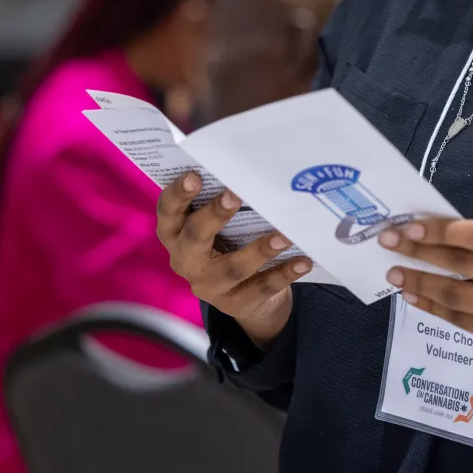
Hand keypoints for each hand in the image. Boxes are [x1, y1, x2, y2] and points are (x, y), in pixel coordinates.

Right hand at [156, 172, 309, 347]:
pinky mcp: (236, 304)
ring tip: (284, 235)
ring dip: (260, 249)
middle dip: (214, 215)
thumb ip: (224, 200)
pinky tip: (303, 261)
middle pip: (195, 237)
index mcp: (175, 234)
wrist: (247, 294)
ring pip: (233, 267)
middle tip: (235, 195)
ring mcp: (209, 286)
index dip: (178, 194)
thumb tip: (250, 168)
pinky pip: (261, 288)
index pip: (168, 212)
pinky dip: (284, 273)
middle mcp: (185, 260)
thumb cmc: (229, 241)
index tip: (195, 175)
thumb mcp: (218, 224)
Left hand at [379, 212, 472, 378]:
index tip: (412, 226)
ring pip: (457, 295)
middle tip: (387, 242)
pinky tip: (417, 298)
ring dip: (420, 283)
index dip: (443, 230)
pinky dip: (436, 309)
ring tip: (395, 272)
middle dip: (420, 252)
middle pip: (463, 264)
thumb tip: (470, 226)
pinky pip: (464, 323)